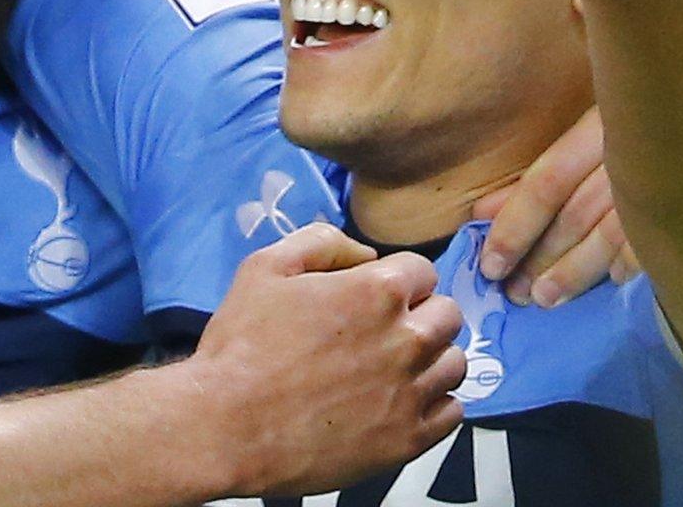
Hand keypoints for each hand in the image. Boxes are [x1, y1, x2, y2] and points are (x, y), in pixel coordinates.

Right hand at [185, 223, 464, 497]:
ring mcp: (412, 392)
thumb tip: (364, 253)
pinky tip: (397, 402)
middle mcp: (407, 340)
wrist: (227, 425)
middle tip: (381, 331)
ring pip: (455, 364)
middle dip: (420, 315)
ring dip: (430, 360)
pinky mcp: (410, 439)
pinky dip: (432, 404)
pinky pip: (452, 413)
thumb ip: (321, 243)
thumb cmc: (241, 345)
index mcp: (377, 292)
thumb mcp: (264, 268)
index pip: (423, 270)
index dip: (396, 279)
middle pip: (449, 315)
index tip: (373, 296)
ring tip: (391, 369)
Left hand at [473, 107, 641, 306]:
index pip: (546, 183)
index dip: (514, 226)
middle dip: (541, 257)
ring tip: (546, 298)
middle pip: (575, 214)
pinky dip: (631, 259)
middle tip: (516, 294)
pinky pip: (657, 236)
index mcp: (599, 126)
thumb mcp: (591, 126)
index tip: (491, 265)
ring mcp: (666, 176)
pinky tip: (611, 279)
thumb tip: (485, 212)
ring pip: (611, 232)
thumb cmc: (643, 112)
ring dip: (574, 270)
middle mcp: (628, 152)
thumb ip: (544, 168)